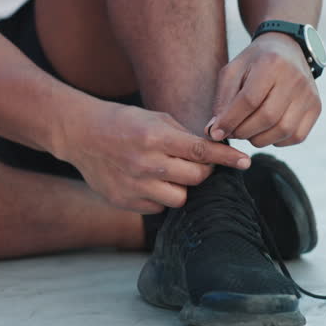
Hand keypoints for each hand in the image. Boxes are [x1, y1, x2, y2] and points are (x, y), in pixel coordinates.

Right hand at [55, 102, 250, 213]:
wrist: (80, 134)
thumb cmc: (122, 122)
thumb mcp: (154, 118)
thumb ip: (183, 136)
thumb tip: (213, 153)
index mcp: (156, 137)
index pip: (202, 152)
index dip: (227, 158)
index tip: (245, 162)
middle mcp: (146, 163)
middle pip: (196, 178)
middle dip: (202, 171)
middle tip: (193, 163)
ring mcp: (135, 185)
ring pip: (180, 198)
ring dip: (181, 187)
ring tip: (167, 173)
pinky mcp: (125, 201)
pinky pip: (158, 207)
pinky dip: (159, 196)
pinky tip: (147, 181)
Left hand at [207, 32, 321, 148]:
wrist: (287, 48)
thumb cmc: (254, 62)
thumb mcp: (233, 71)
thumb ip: (222, 100)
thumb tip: (214, 132)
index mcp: (271, 64)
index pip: (249, 100)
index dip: (230, 120)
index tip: (216, 132)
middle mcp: (295, 79)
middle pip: (267, 118)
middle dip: (243, 131)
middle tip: (232, 132)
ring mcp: (309, 94)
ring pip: (283, 130)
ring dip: (259, 138)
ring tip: (247, 130)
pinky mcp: (316, 107)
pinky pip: (297, 136)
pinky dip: (277, 140)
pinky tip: (266, 131)